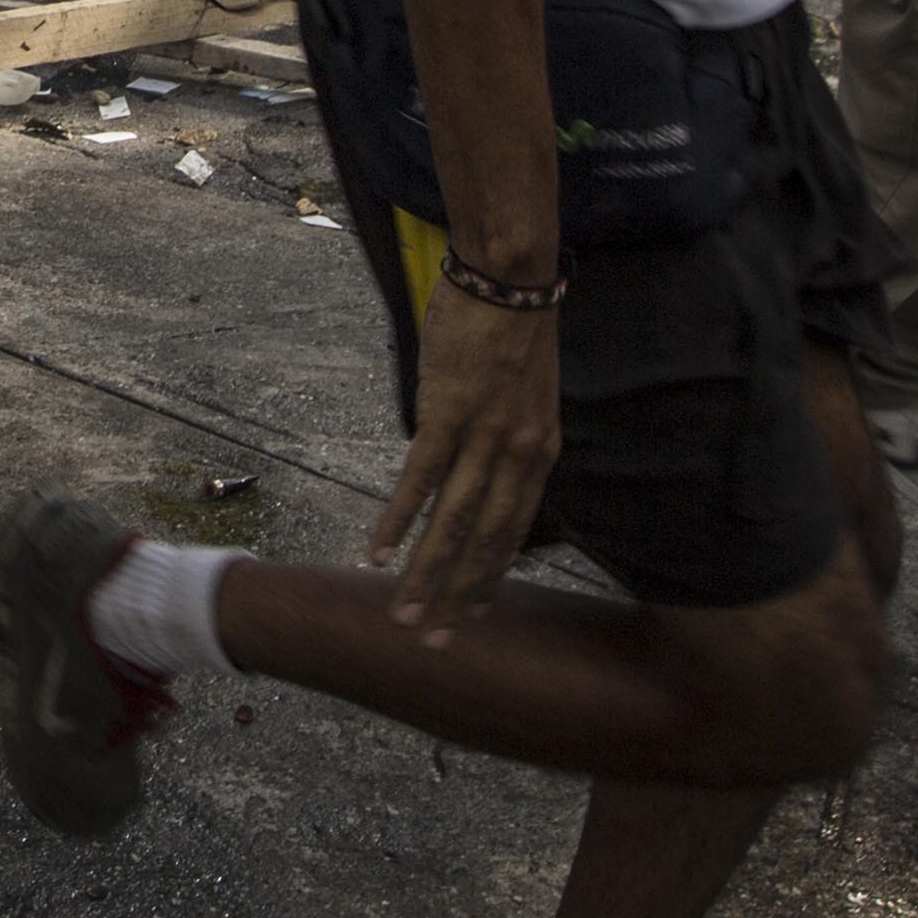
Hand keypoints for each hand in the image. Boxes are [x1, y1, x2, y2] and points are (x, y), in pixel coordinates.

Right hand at [368, 283, 561, 640]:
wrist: (510, 277)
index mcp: (540, 451)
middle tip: (433, 640)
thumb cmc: (514, 326)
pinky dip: (397, 520)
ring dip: (424, 574)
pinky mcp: (447, 415)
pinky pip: (420, 480)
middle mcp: (518, 454)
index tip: (474, 613)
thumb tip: (477, 465)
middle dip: (456, 595)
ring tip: (402, 613)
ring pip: (452, 523)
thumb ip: (506, 438)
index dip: (492, 574)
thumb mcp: (527, 393)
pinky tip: (377, 551)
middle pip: (484, 540)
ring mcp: (483, 438)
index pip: (515, 529)